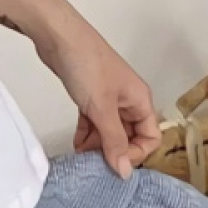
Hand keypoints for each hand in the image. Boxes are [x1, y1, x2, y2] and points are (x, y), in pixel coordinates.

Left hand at [39, 27, 161, 178]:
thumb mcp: (102, 107)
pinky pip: (93, 120)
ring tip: (82, 155)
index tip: (114, 162)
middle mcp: (127, 99)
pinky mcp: (88, 93)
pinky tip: (76, 143)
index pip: (150, 137)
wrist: (58, 36)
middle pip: (128, 135)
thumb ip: (113, 140)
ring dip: (97, 143)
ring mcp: (107, 96)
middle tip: (94, 163)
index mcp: (140, 100)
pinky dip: (87, 132)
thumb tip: (124, 172)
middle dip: (113, 150)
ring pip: (109, 129)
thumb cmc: (86, 65)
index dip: (135, 153)